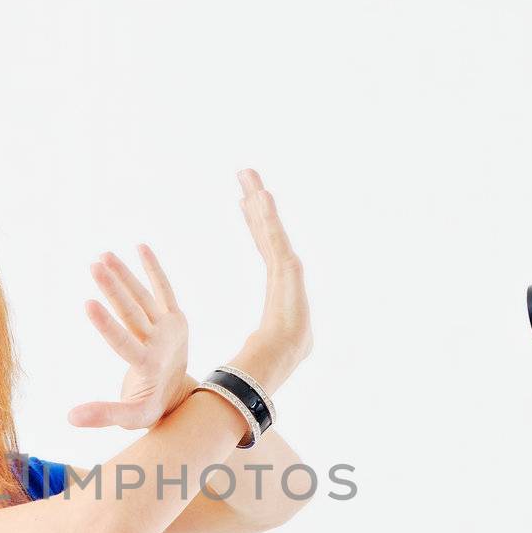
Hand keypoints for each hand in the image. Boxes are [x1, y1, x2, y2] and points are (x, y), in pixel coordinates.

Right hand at [67, 245, 192, 429]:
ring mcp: (169, 328)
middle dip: (114, 289)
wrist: (182, 392)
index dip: (107, 325)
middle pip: (134, 313)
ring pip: (144, 298)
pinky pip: (164, 290)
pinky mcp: (175, 317)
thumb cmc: (149, 405)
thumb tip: (69, 417)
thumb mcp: (132, 417)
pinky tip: (140, 247)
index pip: (125, 343)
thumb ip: (104, 415)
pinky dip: (154, 270)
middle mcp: (160, 343)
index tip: (87, 303)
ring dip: (125, 276)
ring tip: (103, 256)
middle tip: (94, 265)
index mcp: (148, 366)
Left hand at [235, 168, 312, 391]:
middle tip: (245, 175)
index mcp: (277, 282)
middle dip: (257, 200)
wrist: (280, 358)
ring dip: (260, 199)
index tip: (245, 202)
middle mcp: (284, 270)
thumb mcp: (265, 337)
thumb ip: (262, 332)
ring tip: (247, 175)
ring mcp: (287, 267)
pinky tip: (260, 195)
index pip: (264, 245)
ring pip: (270, 226)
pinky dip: (268, 215)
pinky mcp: (286, 268)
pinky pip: (274, 236)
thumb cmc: (273, 355)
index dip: (256, 223)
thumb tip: (257, 343)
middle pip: (266, 228)